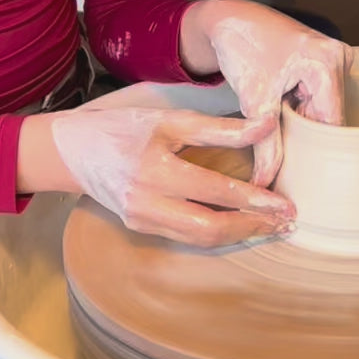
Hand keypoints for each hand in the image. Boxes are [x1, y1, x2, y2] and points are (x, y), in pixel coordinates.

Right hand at [50, 92, 294, 246]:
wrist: (73, 150)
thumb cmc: (126, 127)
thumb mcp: (172, 119)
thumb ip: (220, 128)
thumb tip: (267, 125)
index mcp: (154, 168)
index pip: (214, 192)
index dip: (253, 200)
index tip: (284, 205)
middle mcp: (146, 200)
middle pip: (208, 228)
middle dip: (250, 227)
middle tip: (284, 223)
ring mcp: (140, 219)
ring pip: (198, 239)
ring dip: (237, 235)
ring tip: (269, 226)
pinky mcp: (139, 227)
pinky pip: (184, 236)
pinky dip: (215, 234)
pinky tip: (239, 225)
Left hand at [179, 0, 352, 185]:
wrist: (228, 19)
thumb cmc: (242, 45)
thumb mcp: (254, 100)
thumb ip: (264, 145)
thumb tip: (264, 183)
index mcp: (327, 62)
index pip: (332, 122)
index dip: (317, 150)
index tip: (305, 176)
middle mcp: (338, 56)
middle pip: (329, 115)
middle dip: (306, 136)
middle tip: (286, 160)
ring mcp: (334, 57)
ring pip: (324, 108)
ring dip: (303, 122)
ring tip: (279, 127)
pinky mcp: (325, 61)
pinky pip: (319, 97)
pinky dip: (301, 109)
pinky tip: (283, 111)